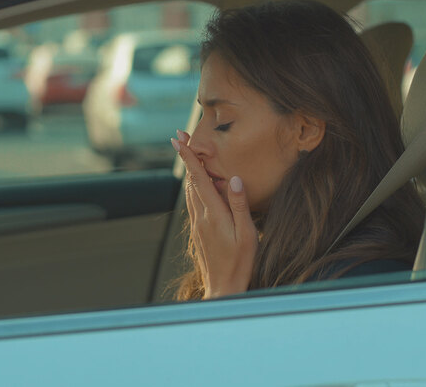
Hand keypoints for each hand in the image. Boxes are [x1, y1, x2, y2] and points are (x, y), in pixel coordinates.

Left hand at [172, 130, 258, 298]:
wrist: (223, 288)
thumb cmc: (240, 262)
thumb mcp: (246, 234)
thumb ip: (239, 205)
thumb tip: (233, 179)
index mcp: (213, 214)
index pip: (199, 179)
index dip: (189, 157)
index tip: (179, 139)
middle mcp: (200, 217)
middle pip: (190, 181)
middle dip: (186, 157)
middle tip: (180, 136)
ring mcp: (197, 224)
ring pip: (189, 191)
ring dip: (188, 170)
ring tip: (187, 153)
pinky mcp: (198, 231)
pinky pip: (193, 202)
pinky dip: (193, 186)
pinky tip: (196, 184)